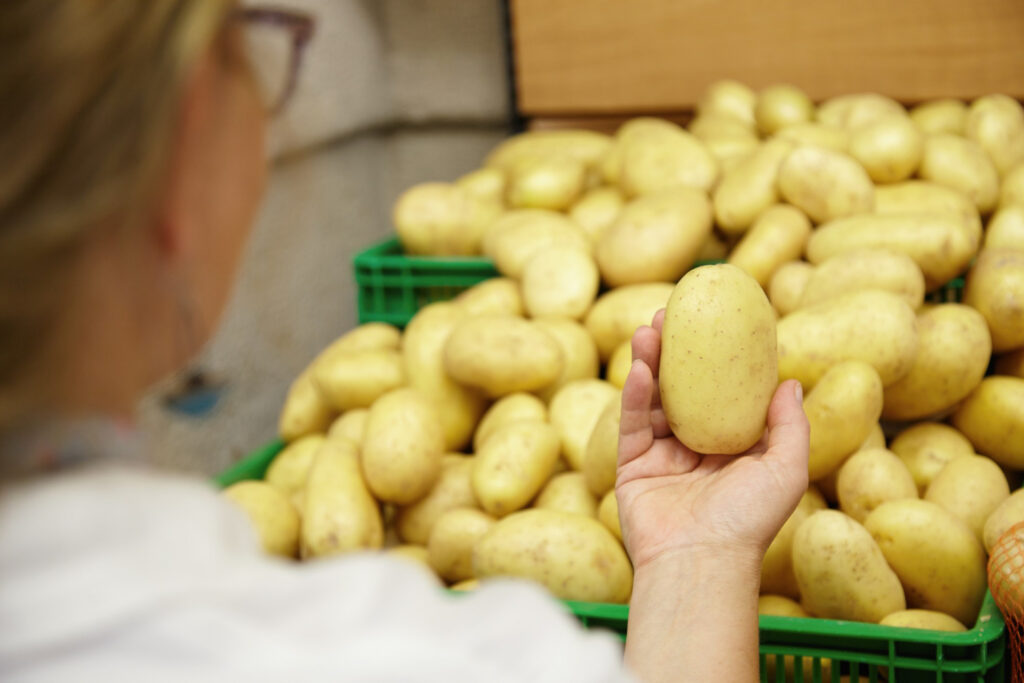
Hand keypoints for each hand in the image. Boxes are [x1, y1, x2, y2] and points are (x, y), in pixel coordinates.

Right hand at [616, 309, 808, 572]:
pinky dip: (635, 394)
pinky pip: (632, 423)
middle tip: (672, 313)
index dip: (720, 356)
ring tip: (649, 328)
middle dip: (676, 349)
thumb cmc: (748, 520)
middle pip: (683, 388)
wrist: (700, 561)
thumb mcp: (786, 470)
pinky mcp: (631, 467)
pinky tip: (640, 367)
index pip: (724, 393)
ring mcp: (661, 456)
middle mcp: (695, 448)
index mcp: (733, 448)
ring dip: (650, 362)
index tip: (717, 321)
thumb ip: (790, 425)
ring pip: (653, 399)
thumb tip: (790, 381)